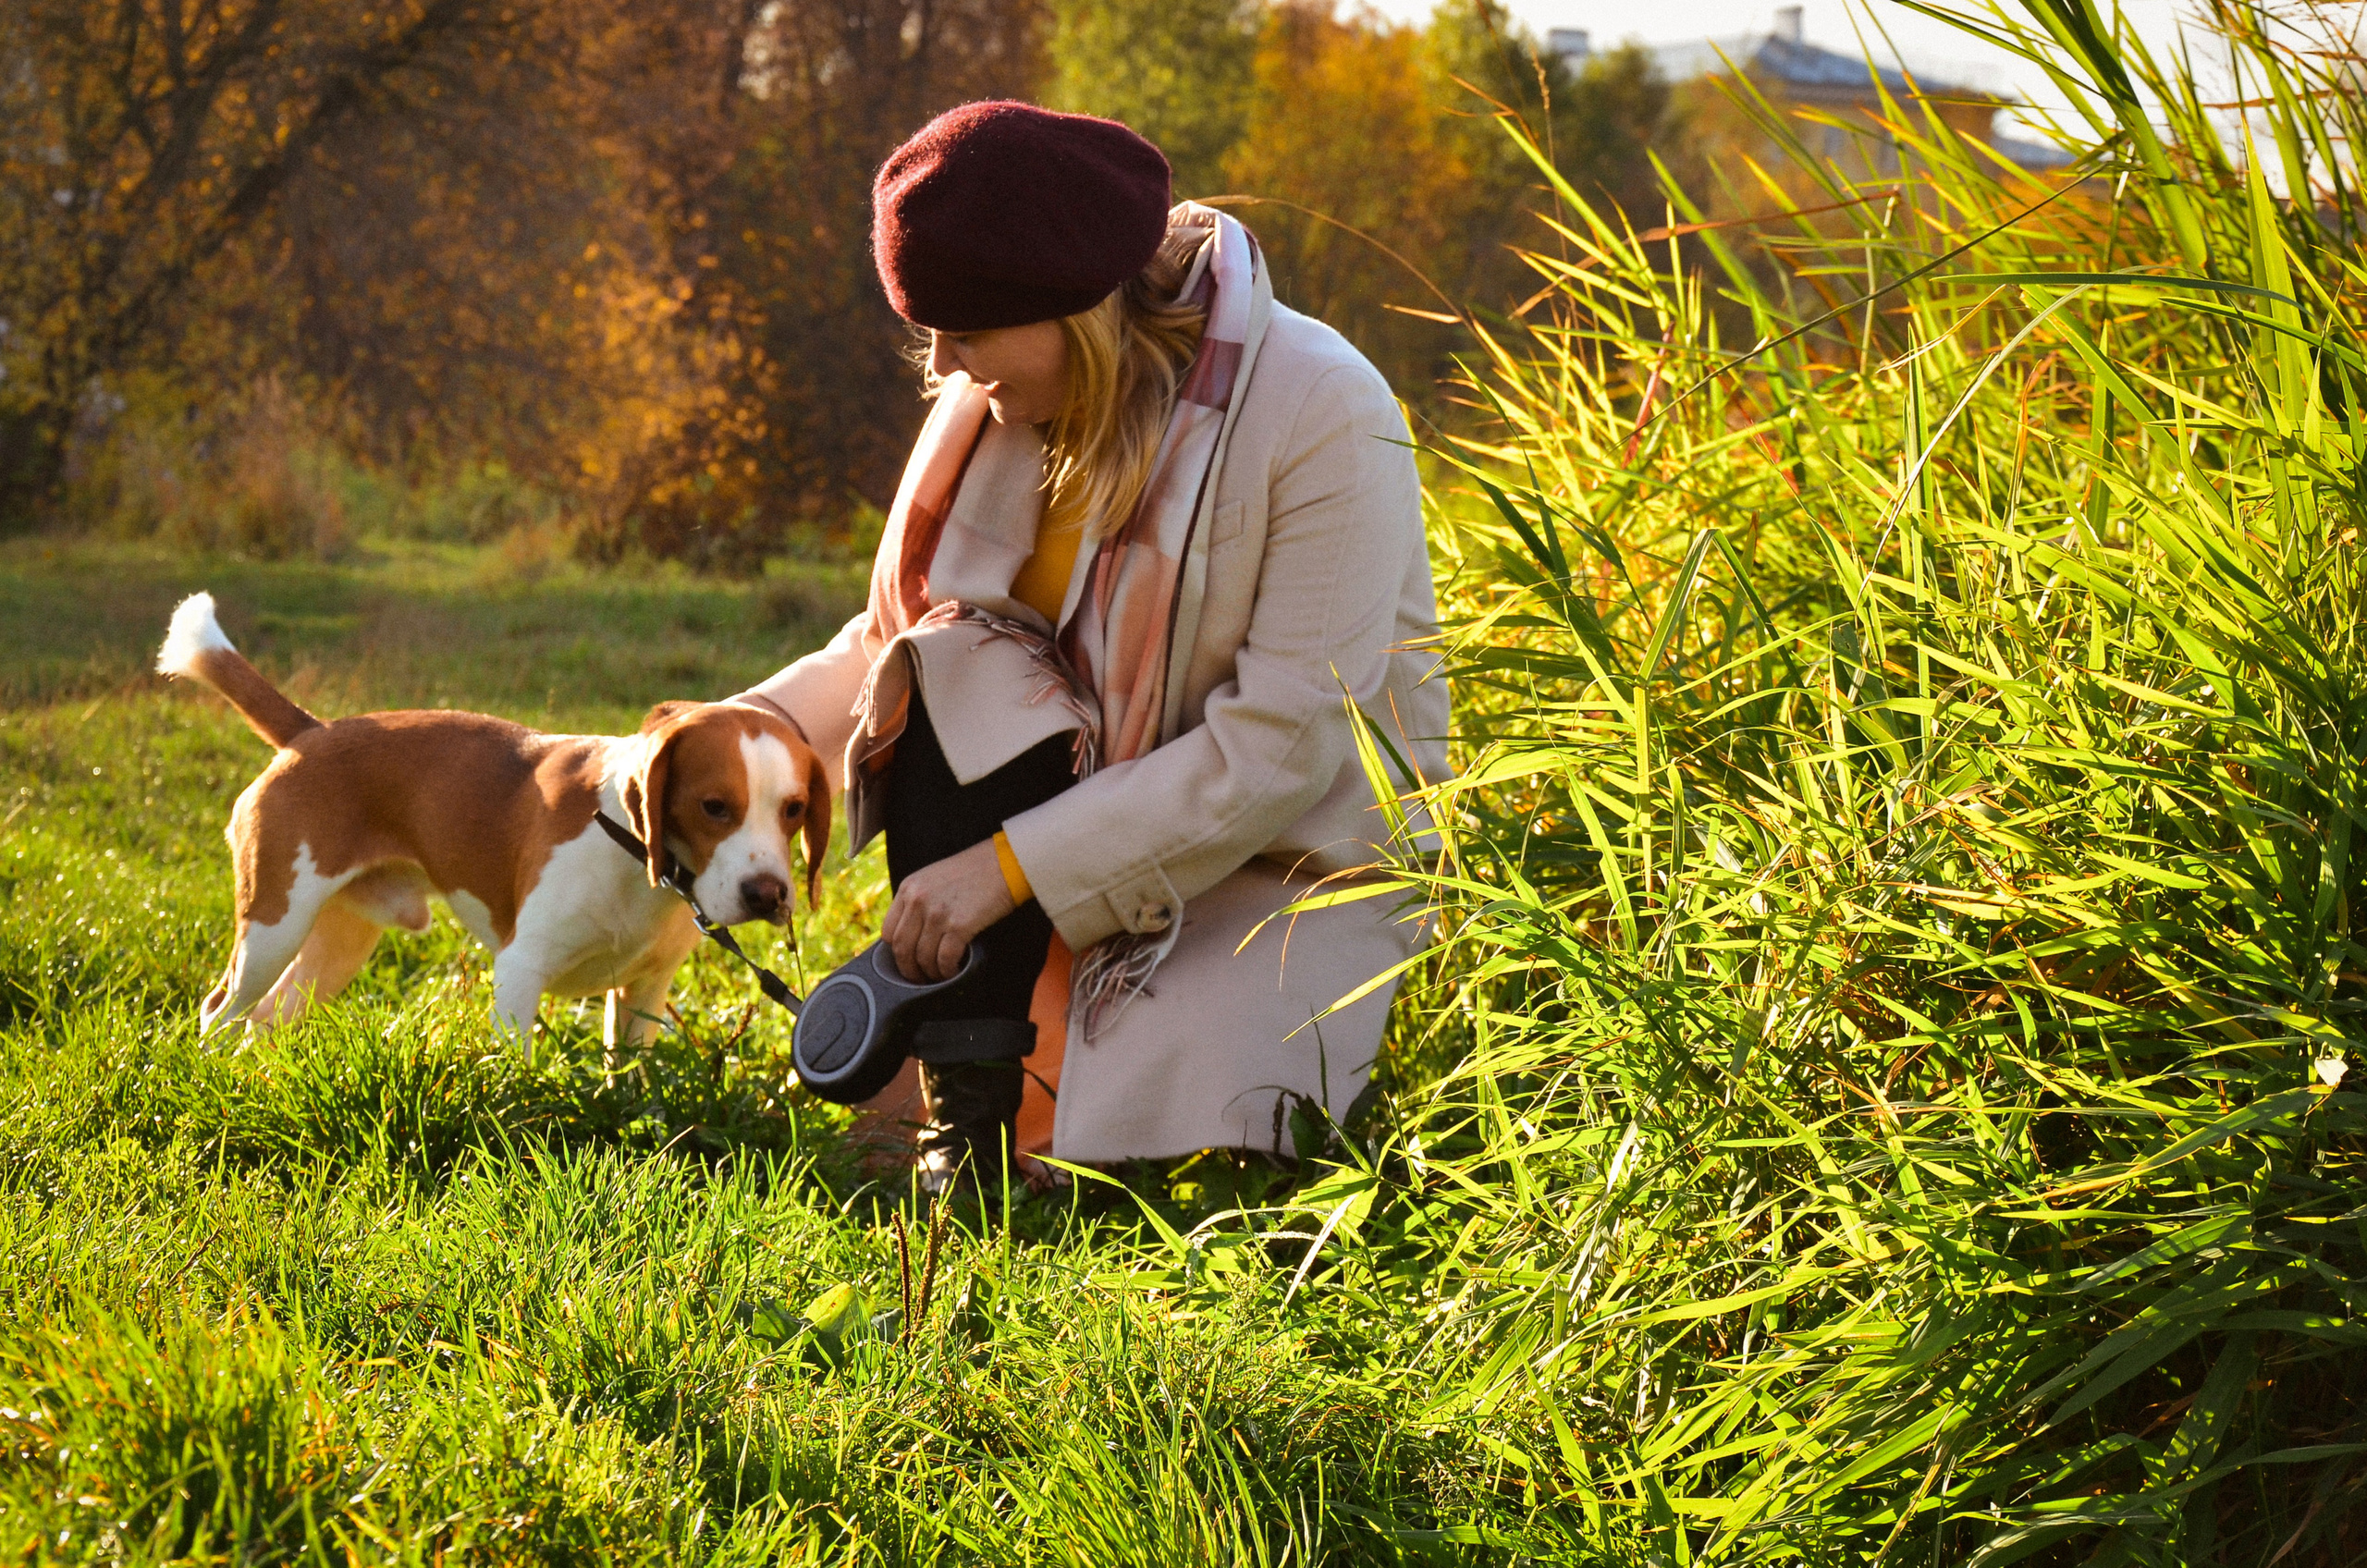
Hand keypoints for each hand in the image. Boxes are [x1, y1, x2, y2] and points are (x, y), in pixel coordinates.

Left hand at [882, 839, 1015, 980]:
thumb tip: (913, 933)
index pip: (888, 931)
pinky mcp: (959, 925)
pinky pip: (944, 959)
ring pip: (922, 957)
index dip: (896, 952)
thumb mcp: (934, 877)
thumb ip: (919, 900)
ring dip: (931, 972)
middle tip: (919, 978)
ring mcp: (937, 913)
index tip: (907, 960)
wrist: (1006, 863)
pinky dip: (947, 971)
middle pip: (902, 948)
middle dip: (909, 970)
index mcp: (909, 887)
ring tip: (939, 975)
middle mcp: (918, 900)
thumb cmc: (974, 871)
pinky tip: (953, 971)